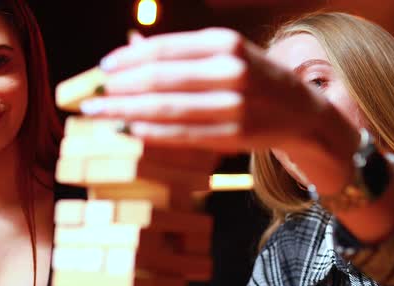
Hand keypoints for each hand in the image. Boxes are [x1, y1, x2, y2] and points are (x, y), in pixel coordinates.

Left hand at [79, 28, 331, 152]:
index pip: (165, 49)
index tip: (104, 68)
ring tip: (100, 114)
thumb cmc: (259, 78)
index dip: (128, 59)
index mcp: (226, 43)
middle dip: (119, 88)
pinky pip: (184, 133)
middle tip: (91, 98)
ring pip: (167, 108)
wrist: (302, 111)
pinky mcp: (234, 134)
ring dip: (127, 111)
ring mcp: (234, 105)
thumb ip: (183, 51)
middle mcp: (231, 71)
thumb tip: (132, 45)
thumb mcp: (228, 53)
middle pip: (160, 78)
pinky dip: (153, 132)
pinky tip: (130, 129)